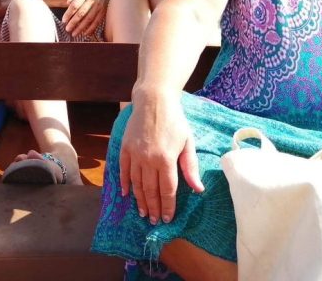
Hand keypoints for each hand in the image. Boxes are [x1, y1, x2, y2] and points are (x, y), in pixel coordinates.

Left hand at [61, 0, 110, 36]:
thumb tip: (67, 4)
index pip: (75, 5)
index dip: (68, 14)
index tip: (64, 20)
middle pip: (81, 13)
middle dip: (73, 23)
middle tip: (67, 29)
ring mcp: (99, 6)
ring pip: (89, 19)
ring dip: (81, 28)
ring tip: (74, 33)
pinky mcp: (103, 11)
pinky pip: (97, 22)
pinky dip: (91, 29)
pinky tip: (85, 33)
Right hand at [119, 91, 202, 224]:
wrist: (154, 100)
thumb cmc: (175, 120)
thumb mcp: (188, 142)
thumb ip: (191, 167)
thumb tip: (198, 189)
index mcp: (166, 159)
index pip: (167, 190)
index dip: (167, 206)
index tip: (167, 219)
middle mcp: (149, 160)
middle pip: (150, 190)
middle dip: (153, 208)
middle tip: (153, 221)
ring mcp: (135, 154)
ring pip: (136, 184)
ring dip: (140, 200)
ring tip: (143, 213)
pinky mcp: (125, 148)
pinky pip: (123, 170)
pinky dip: (124, 184)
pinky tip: (127, 194)